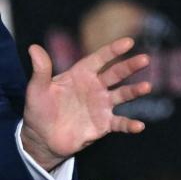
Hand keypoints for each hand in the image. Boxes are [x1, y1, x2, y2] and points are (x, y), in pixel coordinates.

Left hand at [20, 37, 150, 170]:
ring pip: (122, 95)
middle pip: (115, 74)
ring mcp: (101, 106)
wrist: (42, 138)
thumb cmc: (39, 109)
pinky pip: (120, 123)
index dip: (113, 50)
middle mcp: (94, 87)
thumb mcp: (37, 89)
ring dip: (134, 91)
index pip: (99, 59)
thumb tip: (33, 48)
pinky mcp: (103, 124)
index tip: (129, 42)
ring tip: (147, 87)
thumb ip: (40, 70)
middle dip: (130, 66)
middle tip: (145, 59)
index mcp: (80, 74)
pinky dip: (129, 125)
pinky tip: (139, 126)